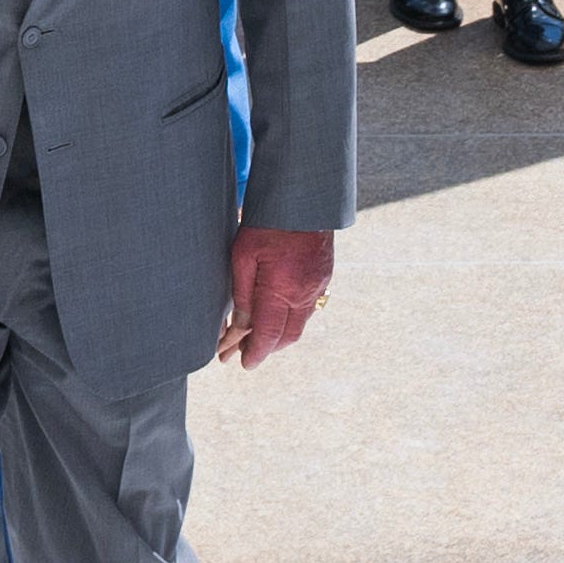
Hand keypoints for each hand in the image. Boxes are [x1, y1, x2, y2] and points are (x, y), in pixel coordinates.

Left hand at [220, 223, 333, 367]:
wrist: (302, 199)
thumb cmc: (266, 224)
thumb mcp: (242, 258)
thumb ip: (242, 296)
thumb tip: (239, 328)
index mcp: (281, 291)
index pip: (268, 336)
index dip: (254, 354)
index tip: (242, 364)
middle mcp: (303, 294)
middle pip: (286, 337)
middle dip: (266, 349)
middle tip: (244, 352)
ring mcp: (317, 287)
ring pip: (299, 325)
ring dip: (279, 335)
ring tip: (257, 335)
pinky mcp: (324, 278)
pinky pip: (308, 309)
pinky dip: (291, 318)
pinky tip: (277, 313)